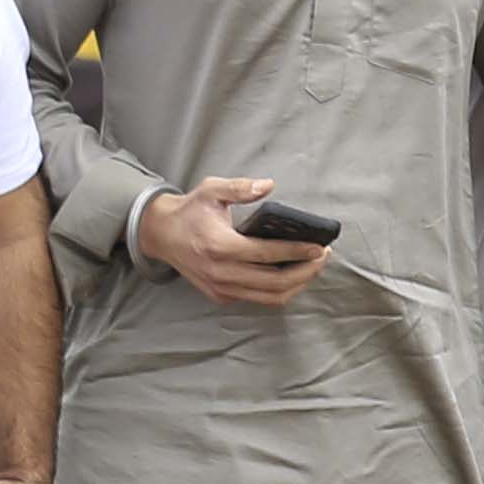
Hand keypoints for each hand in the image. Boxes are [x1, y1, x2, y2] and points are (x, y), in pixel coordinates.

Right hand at [142, 175, 327, 308]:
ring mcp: (222, 288)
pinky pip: (259, 299)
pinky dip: (281, 290)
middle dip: (306, 271)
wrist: (161, 235)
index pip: (268, 254)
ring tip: (313, 266)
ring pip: (271, 297)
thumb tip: (269, 185)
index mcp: (220, 246)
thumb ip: (240, 187)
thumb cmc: (189, 212)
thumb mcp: (211, 190)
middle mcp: (222, 273)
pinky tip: (293, 274)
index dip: (298, 252)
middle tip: (323, 256)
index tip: (320, 247)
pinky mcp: (222, 296)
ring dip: (298, 284)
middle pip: (276, 282)